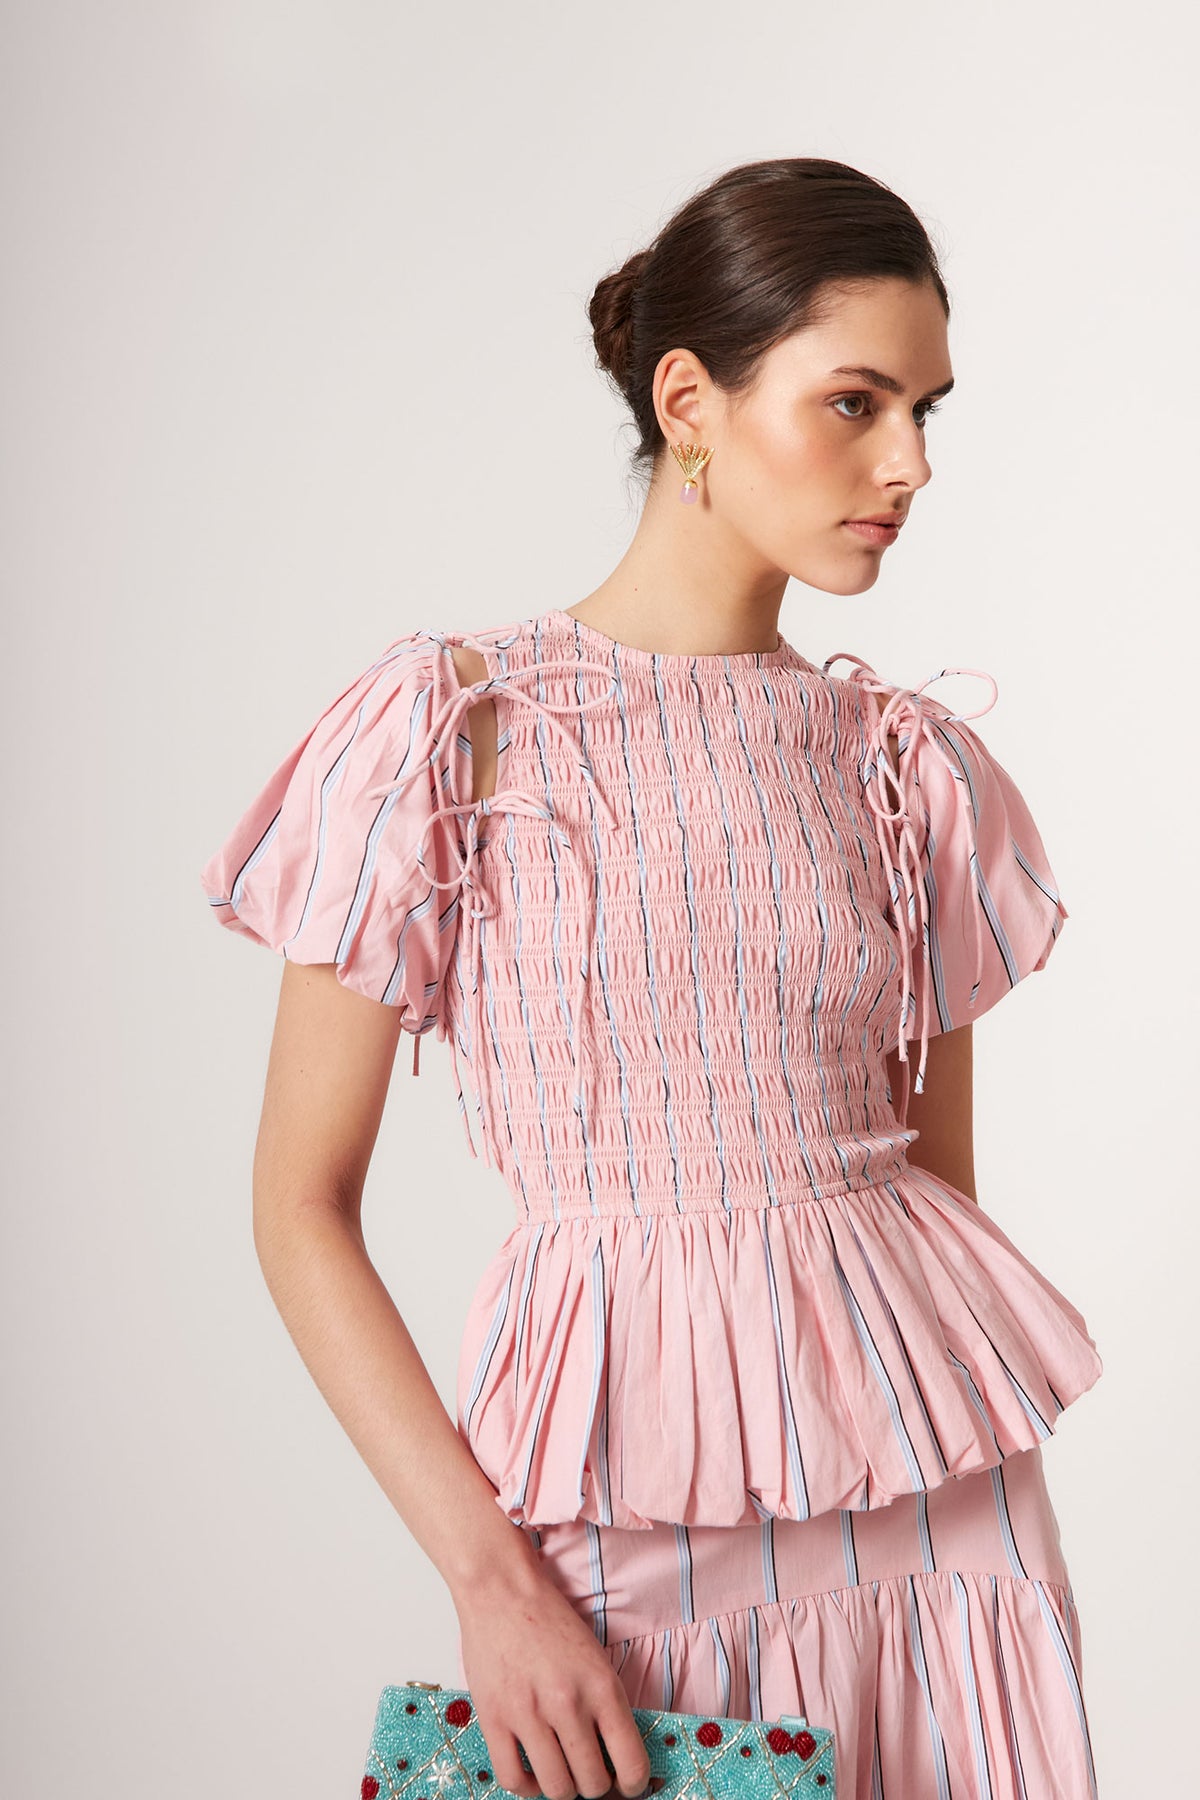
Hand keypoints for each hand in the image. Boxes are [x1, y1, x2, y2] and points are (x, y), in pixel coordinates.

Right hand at [454, 1560, 650, 1799]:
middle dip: (596, 1785)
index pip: (631, 1764)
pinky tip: (533, 1772)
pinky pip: (513, 1780)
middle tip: (591, 1772)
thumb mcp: (596, 1658)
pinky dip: (527, 1787)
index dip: (633, 1785)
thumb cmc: (550, 1620)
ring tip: (562, 1770)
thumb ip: (607, 1706)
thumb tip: (617, 1757)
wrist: (502, 1590)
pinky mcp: (493, 1719)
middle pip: (593, 1783)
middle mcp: (568, 1704)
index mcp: (602, 1687)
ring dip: (564, 1787)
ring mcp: (528, 1714)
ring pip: (556, 1788)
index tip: (627, 1784)